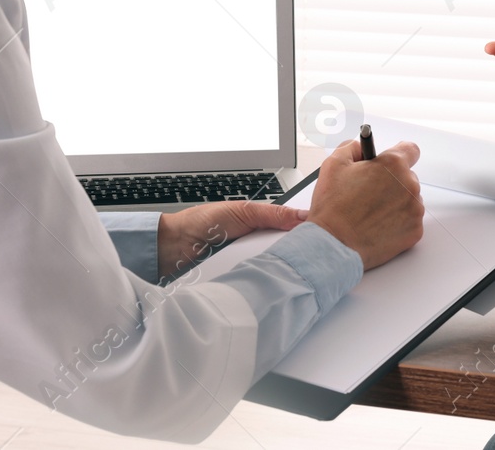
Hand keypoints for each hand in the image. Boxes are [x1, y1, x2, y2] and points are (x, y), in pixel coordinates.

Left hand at [157, 200, 307, 281]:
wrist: (173, 246)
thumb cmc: (203, 222)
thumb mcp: (243, 211)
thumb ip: (274, 213)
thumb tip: (303, 215)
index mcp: (261, 223)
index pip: (290, 230)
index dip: (304, 234)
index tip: (321, 238)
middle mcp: (257, 244)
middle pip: (284, 251)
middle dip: (293, 254)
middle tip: (307, 259)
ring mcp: (248, 262)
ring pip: (272, 267)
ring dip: (277, 268)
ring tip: (289, 271)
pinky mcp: (240, 278)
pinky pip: (256, 281)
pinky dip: (261, 281)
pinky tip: (268, 283)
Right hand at [306, 140, 424, 269]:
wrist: (333, 245)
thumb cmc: (333, 208)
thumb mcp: (334, 163)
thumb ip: (352, 147)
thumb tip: (361, 147)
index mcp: (393, 165)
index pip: (410, 150)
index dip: (399, 154)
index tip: (391, 161)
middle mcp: (409, 185)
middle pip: (407, 177)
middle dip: (391, 182)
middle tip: (370, 193)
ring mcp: (414, 210)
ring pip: (409, 199)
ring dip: (395, 203)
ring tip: (371, 213)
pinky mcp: (414, 231)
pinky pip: (410, 221)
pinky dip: (398, 223)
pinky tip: (378, 226)